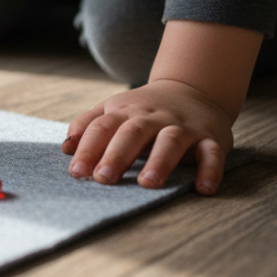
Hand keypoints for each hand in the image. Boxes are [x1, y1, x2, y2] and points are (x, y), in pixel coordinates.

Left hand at [61, 78, 235, 194]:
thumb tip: (65, 148)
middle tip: (103, 178)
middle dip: (116, 155)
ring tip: (147, 183)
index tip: (76, 173)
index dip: (88, 149)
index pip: (102, 128)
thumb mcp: (114, 110)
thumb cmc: (144, 110)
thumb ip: (88, 126)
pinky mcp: (210, 137)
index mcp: (125, 111)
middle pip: (132, 133)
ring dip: (159, 161)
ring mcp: (182, 126)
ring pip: (171, 140)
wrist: (192, 89)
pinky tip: (203, 188)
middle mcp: (152, 117)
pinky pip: (212, 153)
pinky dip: (210, 169)